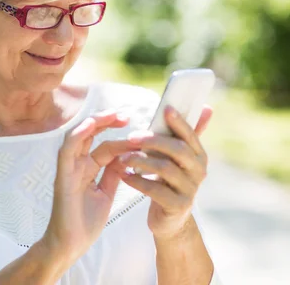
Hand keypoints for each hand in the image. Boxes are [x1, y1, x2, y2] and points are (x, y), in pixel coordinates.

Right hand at [42, 111, 140, 261]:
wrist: (70, 245)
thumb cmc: (84, 223)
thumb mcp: (105, 194)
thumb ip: (113, 175)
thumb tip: (127, 157)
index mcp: (86, 170)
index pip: (104, 146)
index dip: (122, 138)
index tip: (140, 132)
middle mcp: (76, 165)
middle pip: (90, 135)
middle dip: (107, 122)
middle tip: (126, 115)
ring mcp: (68, 169)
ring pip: (78, 136)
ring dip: (94, 123)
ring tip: (113, 115)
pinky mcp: (62, 176)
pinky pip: (66, 150)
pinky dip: (77, 136)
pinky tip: (90, 126)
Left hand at [116, 105, 212, 239]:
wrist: (170, 220)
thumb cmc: (169, 181)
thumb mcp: (177, 158)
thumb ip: (184, 135)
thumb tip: (205, 107)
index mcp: (198, 156)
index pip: (190, 135)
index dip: (179, 122)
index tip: (165, 109)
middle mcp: (199, 171)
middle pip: (178, 149)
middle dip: (153, 140)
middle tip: (131, 137)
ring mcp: (190, 189)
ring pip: (165, 169)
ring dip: (141, 160)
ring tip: (123, 158)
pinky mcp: (177, 205)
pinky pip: (155, 190)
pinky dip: (137, 181)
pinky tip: (124, 176)